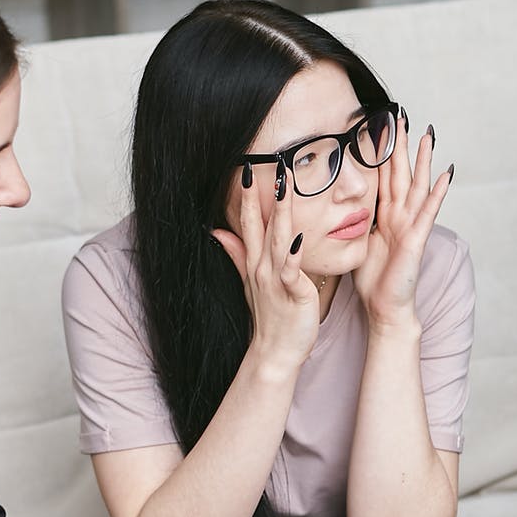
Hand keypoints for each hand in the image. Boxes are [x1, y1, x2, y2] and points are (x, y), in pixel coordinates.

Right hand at [212, 162, 318, 370]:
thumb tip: (216, 230)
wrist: (275, 353)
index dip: (247, 195)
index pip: (249, 222)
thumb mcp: (250, 281)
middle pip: (263, 224)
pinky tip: (301, 238)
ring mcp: (276, 279)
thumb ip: (236, 254)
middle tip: (271, 163)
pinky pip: (292, 271)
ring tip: (285, 187)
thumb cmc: (270, 317)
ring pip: (279, 239)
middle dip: (265, 195)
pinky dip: (295, 255)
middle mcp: (263, 266)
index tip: (249, 167)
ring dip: (281, 213)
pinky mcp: (293, 293)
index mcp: (255, 262)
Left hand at [354, 111, 451, 329]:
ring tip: (428, 134)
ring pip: (417, 185)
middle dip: (401, 145)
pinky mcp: (416, 240)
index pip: (382, 176)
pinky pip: (428, 212)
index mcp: (383, 215)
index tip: (379, 124)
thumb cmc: (372, 280)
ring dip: (423, 160)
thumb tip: (339, 205)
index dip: (381, 151)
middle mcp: (399, 216)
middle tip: (402, 115)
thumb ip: (354, 221)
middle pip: (400, 173)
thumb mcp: (357, 242)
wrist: (384, 308)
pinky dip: (437, 192)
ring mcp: (410, 226)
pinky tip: (445, 173)